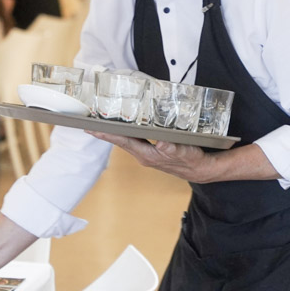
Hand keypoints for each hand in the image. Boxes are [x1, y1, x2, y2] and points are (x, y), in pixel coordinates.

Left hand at [86, 131, 222, 183]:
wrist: (201, 169)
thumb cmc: (191, 159)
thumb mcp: (183, 151)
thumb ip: (171, 148)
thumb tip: (161, 143)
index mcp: (147, 154)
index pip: (122, 141)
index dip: (107, 134)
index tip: (91, 128)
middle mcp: (143, 154)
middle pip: (120, 140)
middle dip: (105, 132)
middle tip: (88, 121)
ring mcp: (147, 153)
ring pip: (126, 140)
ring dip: (114, 132)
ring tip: (101, 122)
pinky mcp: (152, 150)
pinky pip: (134, 139)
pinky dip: (125, 132)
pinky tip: (123, 126)